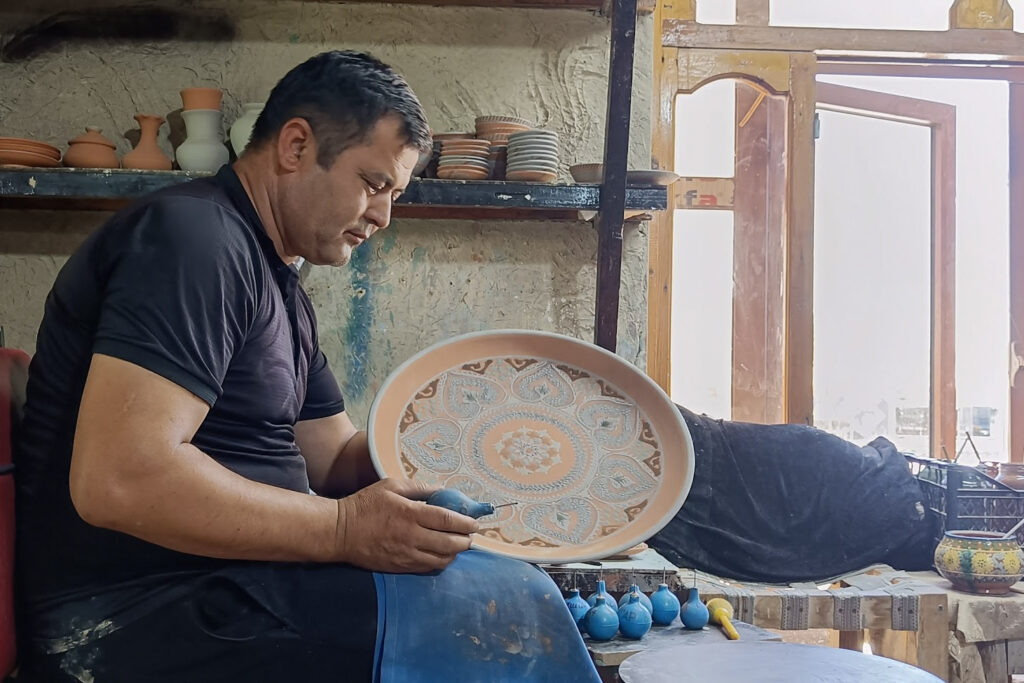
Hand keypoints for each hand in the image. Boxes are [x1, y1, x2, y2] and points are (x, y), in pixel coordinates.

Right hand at [333, 478, 478, 572]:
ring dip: (455, 553)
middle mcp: (411, 537)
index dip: (465, 523)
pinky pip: (427, 568)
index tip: (475, 522)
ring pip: (441, 560)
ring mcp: (405, 555)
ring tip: (459, 545)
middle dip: (465, 540)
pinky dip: (440, 562)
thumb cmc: (365, 505)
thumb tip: (441, 490)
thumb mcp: (391, 486)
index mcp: (410, 514)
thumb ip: (419, 488)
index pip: (447, 520)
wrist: (340, 532)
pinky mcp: (399, 567)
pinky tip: (442, 555)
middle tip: (470, 535)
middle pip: (449, 543)